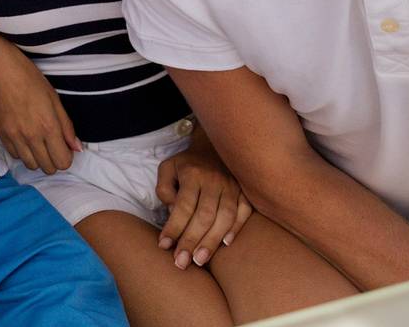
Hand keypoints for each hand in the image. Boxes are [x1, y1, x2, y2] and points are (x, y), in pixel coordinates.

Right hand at [0, 28, 79, 173]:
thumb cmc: (29, 77)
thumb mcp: (54, 98)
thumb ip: (66, 126)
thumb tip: (76, 147)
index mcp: (48, 126)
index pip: (63, 162)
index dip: (67, 156)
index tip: (64, 146)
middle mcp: (31, 136)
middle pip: (47, 168)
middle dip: (54, 159)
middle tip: (52, 144)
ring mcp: (14, 137)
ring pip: (31, 165)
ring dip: (38, 158)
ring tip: (38, 142)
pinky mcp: (1, 134)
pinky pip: (15, 156)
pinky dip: (23, 152)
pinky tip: (24, 138)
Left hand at [155, 134, 252, 269]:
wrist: (214, 145)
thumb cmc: (187, 164)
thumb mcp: (168, 167)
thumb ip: (164, 188)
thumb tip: (171, 211)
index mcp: (192, 174)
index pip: (182, 205)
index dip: (173, 227)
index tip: (164, 246)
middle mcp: (214, 180)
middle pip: (204, 215)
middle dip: (191, 241)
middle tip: (181, 263)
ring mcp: (232, 186)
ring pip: (224, 217)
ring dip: (212, 241)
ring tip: (200, 260)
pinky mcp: (245, 191)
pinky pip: (244, 212)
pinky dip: (236, 228)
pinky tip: (226, 244)